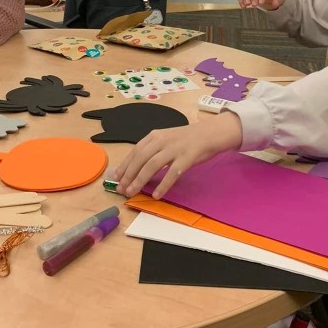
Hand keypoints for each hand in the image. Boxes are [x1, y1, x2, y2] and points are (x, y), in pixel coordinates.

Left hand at [114, 114, 242, 199]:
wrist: (210, 132)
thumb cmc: (187, 139)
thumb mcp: (166, 139)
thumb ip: (153, 149)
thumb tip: (135, 166)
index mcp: (155, 136)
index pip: (135, 151)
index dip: (125, 165)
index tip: (116, 178)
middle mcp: (162, 141)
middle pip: (140, 159)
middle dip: (129, 175)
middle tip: (121, 189)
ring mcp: (174, 149)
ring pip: (152, 165)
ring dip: (140, 180)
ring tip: (132, 192)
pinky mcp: (187, 158)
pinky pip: (172, 173)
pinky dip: (163, 185)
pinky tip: (156, 195)